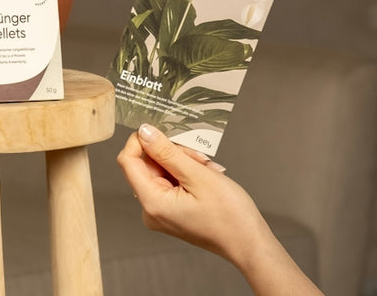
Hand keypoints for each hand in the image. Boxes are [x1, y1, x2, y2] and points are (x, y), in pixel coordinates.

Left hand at [117, 123, 269, 263]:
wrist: (249, 244)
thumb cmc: (229, 216)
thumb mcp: (198, 175)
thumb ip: (167, 152)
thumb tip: (144, 132)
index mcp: (153, 203)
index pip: (127, 160)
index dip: (141, 141)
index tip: (163, 132)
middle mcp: (151, 210)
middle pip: (146, 163)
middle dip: (172, 152)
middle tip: (199, 157)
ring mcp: (161, 211)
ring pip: (161, 169)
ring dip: (184, 162)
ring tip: (207, 168)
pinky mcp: (171, 211)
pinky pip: (170, 180)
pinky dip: (187, 172)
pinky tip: (206, 175)